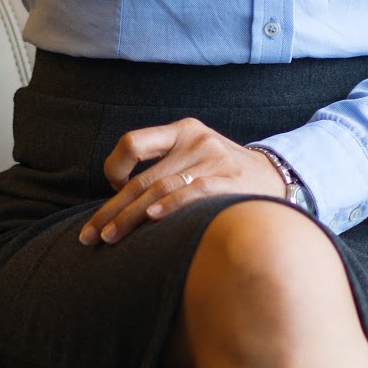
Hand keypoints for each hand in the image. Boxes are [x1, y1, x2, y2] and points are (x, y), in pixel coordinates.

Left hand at [77, 118, 287, 245]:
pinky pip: (191, 193)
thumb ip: (165, 170)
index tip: (112, 192)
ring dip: (131, 217)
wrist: (278, 177)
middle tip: (89, 236)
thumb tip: (123, 203)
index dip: (115, 168)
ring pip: (159, 189)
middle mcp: (195, 140)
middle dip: (112, 209)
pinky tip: (152, 219)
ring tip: (109, 237)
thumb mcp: (197, 157)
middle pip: (142, 178)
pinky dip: (170, 207)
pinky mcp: (228, 180)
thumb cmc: (227, 175)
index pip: (132, 143)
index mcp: (182, 130)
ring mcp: (212, 159)